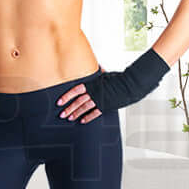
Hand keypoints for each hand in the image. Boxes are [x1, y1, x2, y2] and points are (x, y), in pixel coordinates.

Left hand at [56, 49, 170, 120]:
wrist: (129, 85)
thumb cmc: (118, 79)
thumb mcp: (105, 75)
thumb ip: (98, 74)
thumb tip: (96, 68)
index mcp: (91, 83)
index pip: (75, 90)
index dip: (66, 96)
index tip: (59, 102)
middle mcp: (93, 92)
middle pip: (78, 101)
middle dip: (69, 108)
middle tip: (62, 114)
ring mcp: (99, 99)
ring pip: (84, 108)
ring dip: (76, 113)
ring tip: (69, 118)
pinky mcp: (105, 106)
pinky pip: (94, 113)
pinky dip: (88, 117)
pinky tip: (82, 121)